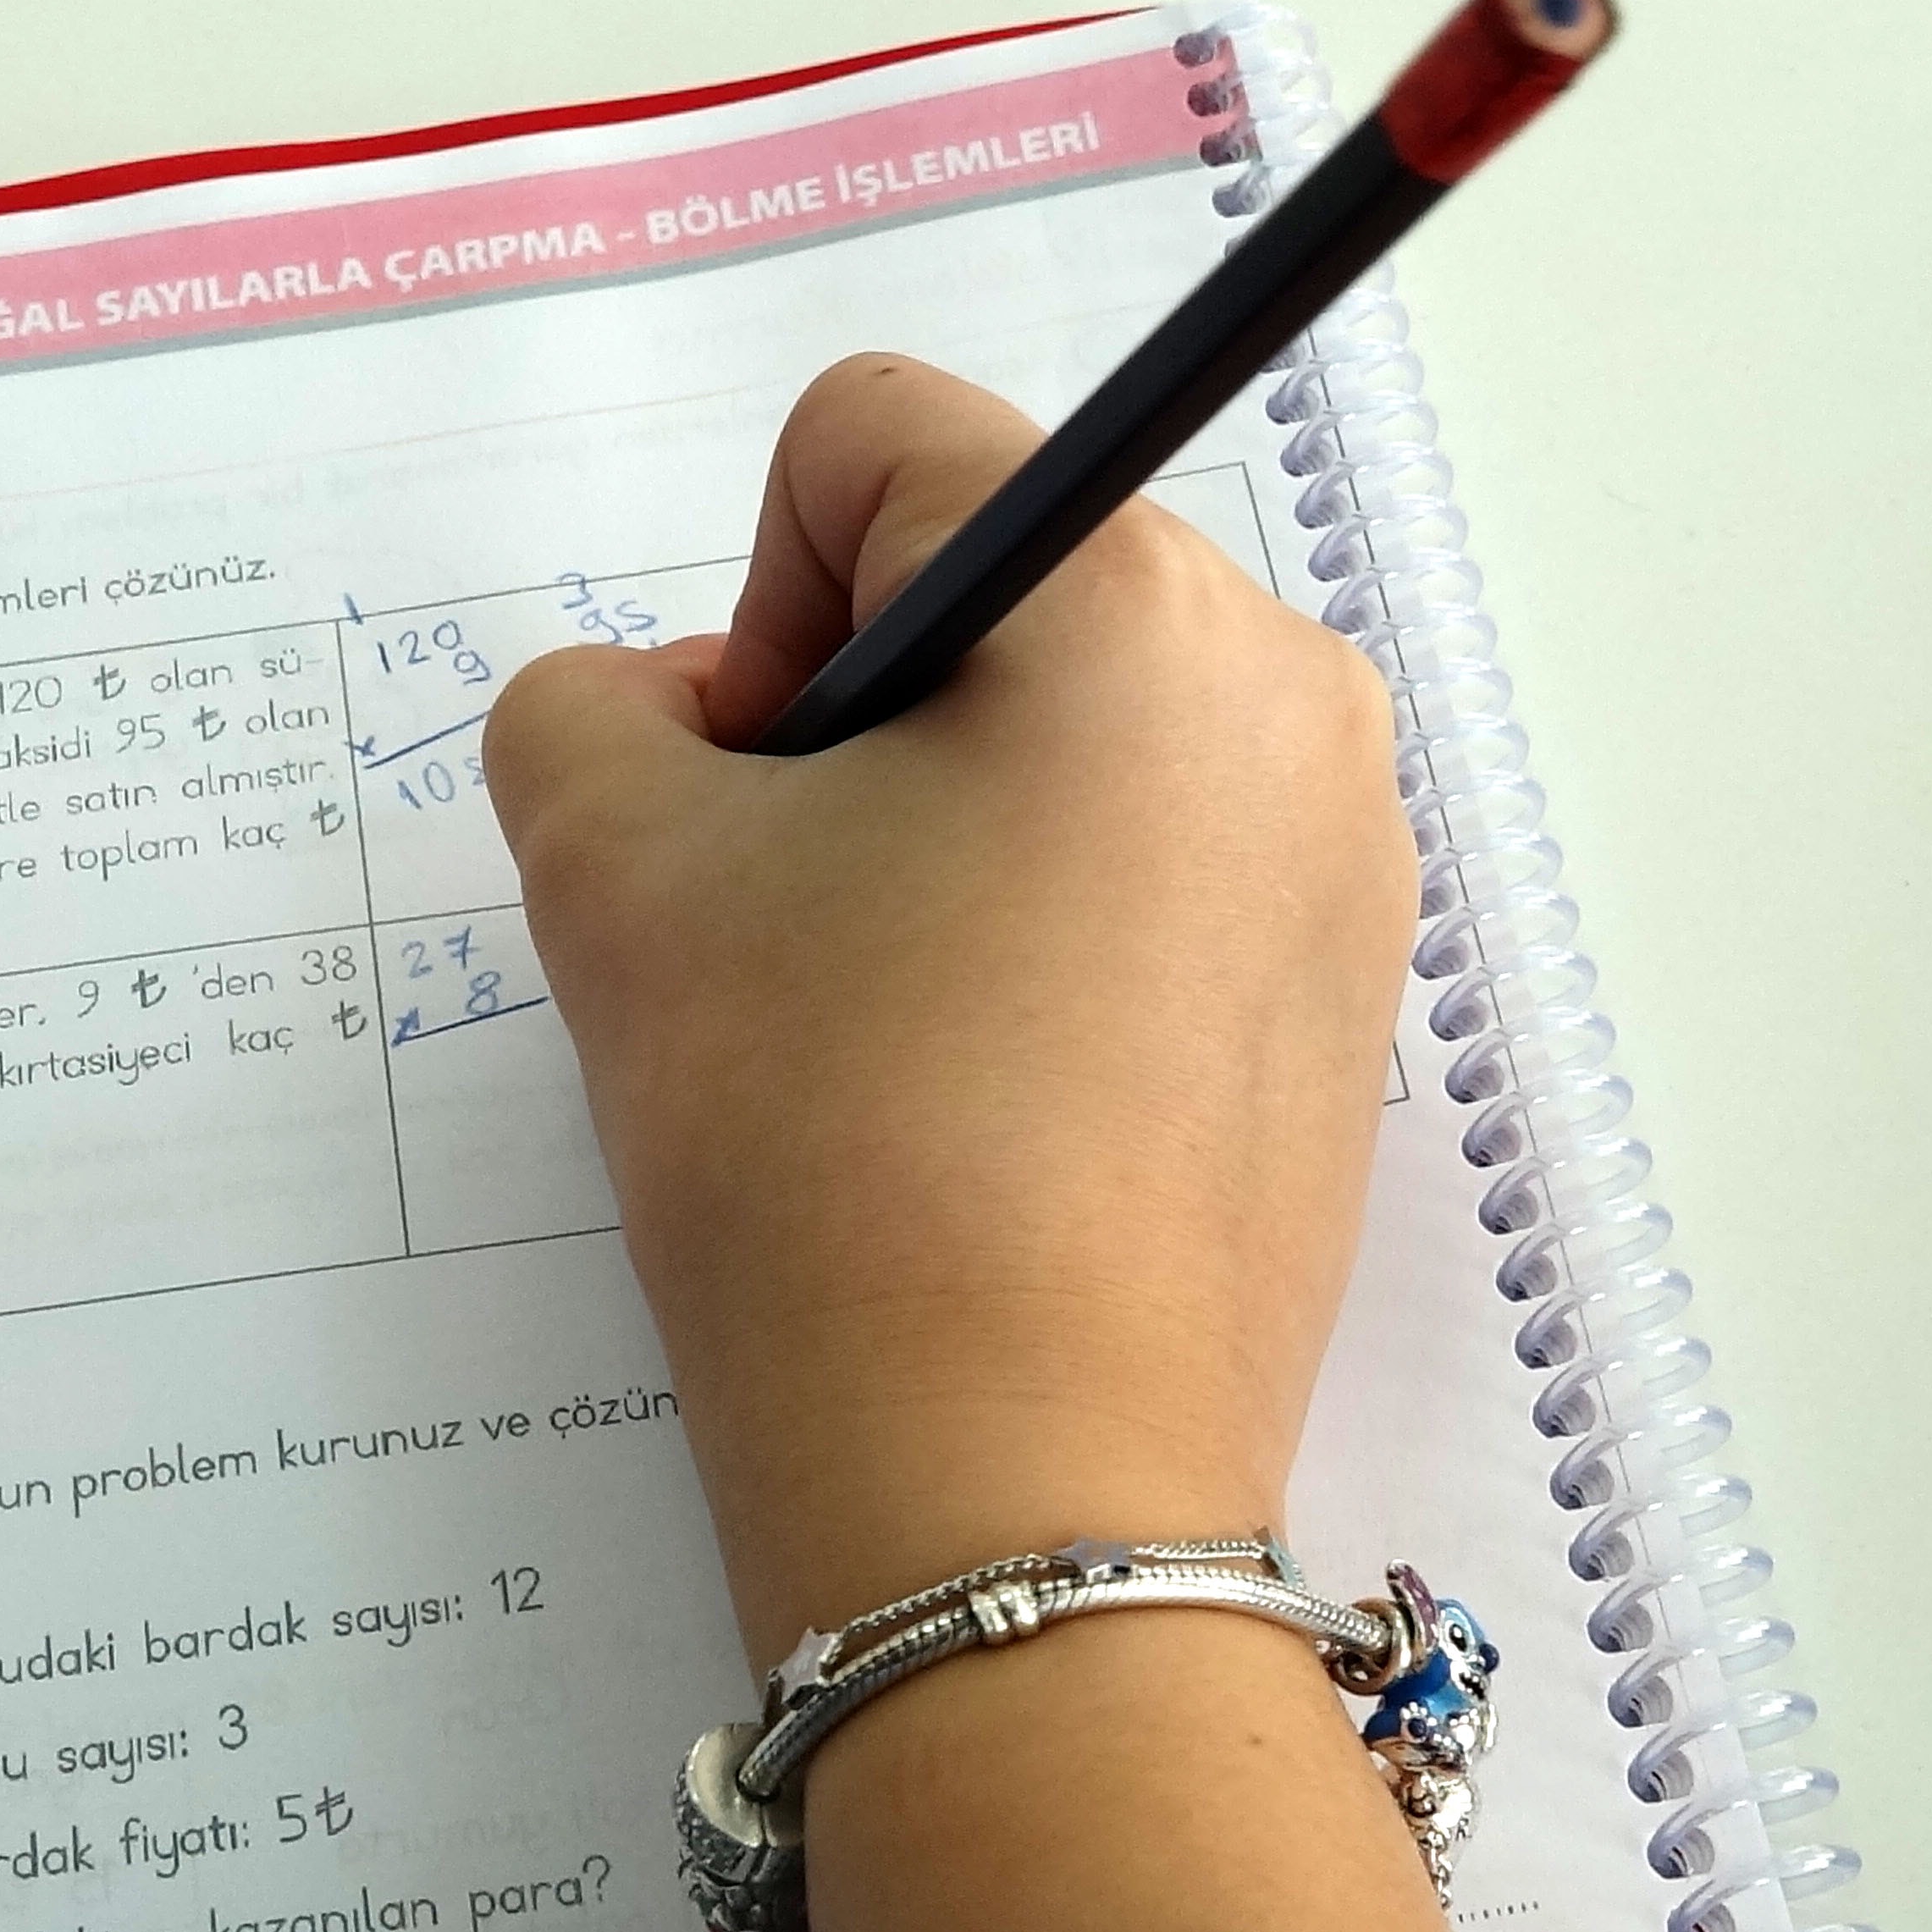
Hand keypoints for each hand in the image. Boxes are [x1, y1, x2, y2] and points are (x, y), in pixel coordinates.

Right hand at [485, 354, 1474, 1931]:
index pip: (877, 444)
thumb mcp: (613, 874)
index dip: (747, 600)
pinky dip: (1029, 932)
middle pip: (987, 589)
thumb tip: (693, 727)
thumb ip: (583, 711)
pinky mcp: (1345, 1005)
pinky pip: (1147, 875)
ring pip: (1060, 740)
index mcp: (1137, 604)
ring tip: (867, 1034)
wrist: (1005, 1488)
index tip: (739, 806)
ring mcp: (1347, 858)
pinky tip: (969, 1099)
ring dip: (926, 833)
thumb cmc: (817, 1140)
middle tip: (776, 934)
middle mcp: (1288, 692)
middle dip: (844, 726)